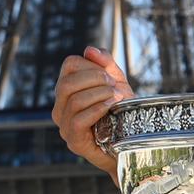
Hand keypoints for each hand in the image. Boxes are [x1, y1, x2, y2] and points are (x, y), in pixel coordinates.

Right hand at [52, 46, 134, 181]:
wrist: (132, 144)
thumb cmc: (122, 112)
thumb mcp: (117, 83)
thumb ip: (106, 64)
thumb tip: (89, 49)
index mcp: (68, 90)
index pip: (69, 65)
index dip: (90, 64)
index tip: (109, 74)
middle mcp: (61, 107)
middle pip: (67, 83)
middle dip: (94, 79)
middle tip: (115, 85)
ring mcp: (64, 126)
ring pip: (73, 101)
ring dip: (99, 94)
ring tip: (117, 96)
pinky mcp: (73, 141)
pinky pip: (78, 120)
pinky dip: (97, 109)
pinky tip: (111, 107)